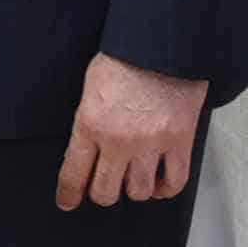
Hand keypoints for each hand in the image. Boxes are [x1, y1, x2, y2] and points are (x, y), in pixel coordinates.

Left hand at [55, 53, 206, 209]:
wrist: (163, 44)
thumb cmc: (124, 59)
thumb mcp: (90, 89)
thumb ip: (88, 122)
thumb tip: (88, 149)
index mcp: (89, 124)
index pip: (73, 174)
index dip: (69, 194)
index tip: (67, 202)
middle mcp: (118, 141)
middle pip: (106, 191)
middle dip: (102, 194)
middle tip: (105, 187)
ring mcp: (151, 144)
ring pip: (139, 191)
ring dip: (135, 190)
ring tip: (134, 180)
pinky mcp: (180, 141)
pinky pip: (175, 181)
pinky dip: (167, 188)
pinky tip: (160, 184)